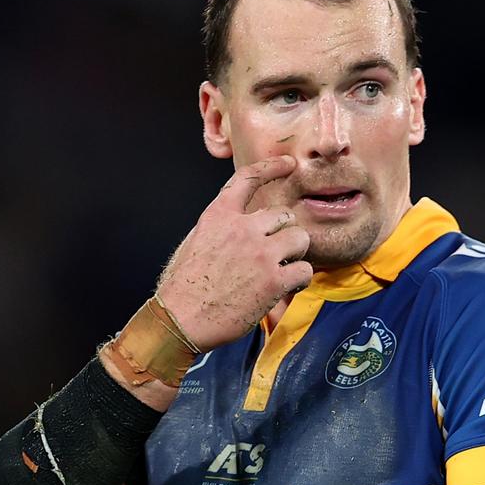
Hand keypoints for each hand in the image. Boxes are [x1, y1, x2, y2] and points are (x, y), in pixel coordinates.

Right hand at [156, 157, 311, 350]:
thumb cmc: (182, 287)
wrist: (180, 319)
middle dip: (283, 233)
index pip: (248, 178)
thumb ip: (221, 228)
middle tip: (275, 252)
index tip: (289, 164)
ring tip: (283, 269)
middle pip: (284, 215)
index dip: (272, 167)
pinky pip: (305, 270)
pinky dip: (300, 279)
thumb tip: (241, 225)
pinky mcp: (274, 280)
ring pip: (300, 238)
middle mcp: (242, 228)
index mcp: (219, 215)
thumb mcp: (195, 242)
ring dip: (295, 254)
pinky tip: (288, 287)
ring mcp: (260, 253)